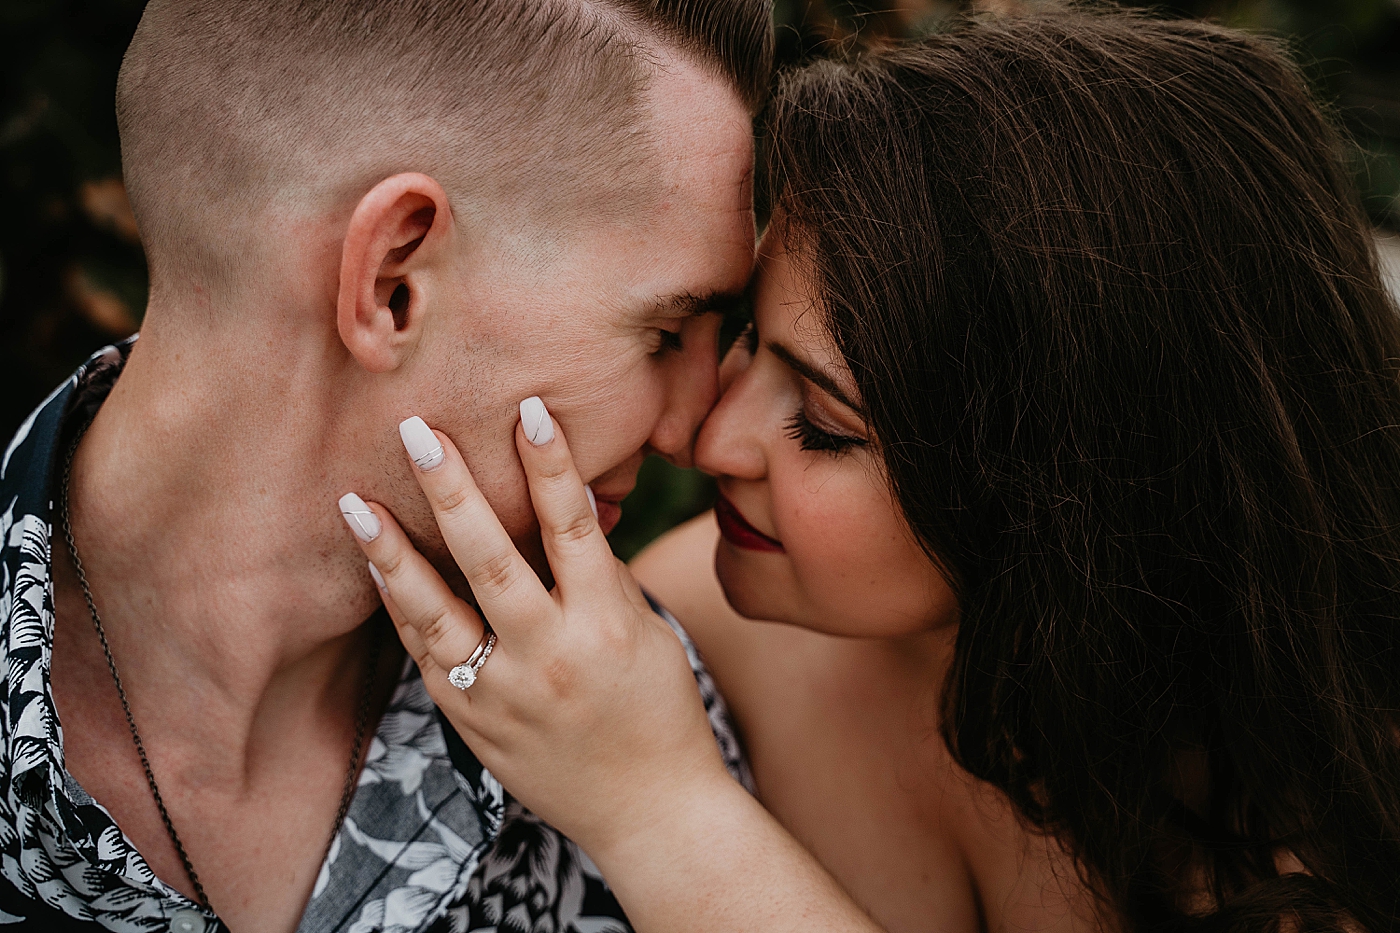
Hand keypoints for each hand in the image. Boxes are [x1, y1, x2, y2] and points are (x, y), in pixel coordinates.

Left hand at [338, 400, 733, 860]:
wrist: (650, 812)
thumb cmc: (657, 709)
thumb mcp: (645, 631)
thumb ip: (598, 575)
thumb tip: (561, 505)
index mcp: (607, 623)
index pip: (573, 528)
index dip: (550, 465)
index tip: (526, 409)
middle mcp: (552, 656)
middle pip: (491, 560)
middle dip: (450, 491)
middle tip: (415, 433)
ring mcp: (505, 695)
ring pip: (437, 613)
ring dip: (392, 554)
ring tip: (353, 502)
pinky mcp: (473, 725)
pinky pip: (427, 658)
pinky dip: (401, 609)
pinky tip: (377, 568)